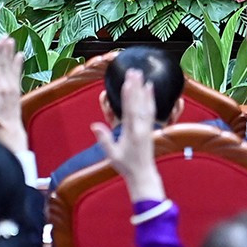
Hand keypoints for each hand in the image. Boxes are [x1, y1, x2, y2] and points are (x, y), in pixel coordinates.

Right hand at [93, 68, 164, 202]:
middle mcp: (141, 127)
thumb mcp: (112, 155)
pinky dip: (150, 97)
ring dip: (143, 89)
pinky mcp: (150, 128)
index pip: (129, 110)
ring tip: (141, 75)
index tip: (127, 82)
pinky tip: (150, 88)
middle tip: (134, 72)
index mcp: (131, 133)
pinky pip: (151, 110)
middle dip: (135, 87)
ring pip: (146, 104)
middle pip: (138, 103)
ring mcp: (147, 127)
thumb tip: (94, 125)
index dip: (128, 95)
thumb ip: (104, 139)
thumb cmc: (126, 165)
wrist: (143, 174)